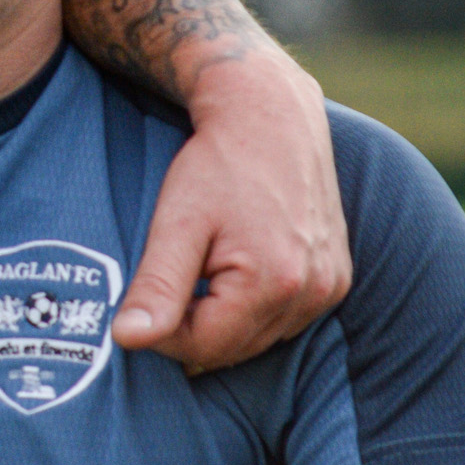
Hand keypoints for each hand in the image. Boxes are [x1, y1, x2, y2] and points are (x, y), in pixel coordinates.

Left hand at [113, 49, 349, 370]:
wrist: (271, 115)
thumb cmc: (216, 164)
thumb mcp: (176, 223)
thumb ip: (156, 287)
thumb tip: (127, 340)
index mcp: (273, 282)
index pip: (203, 349)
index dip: (163, 333)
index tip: (145, 296)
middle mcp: (313, 291)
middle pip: (234, 349)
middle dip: (194, 328)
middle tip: (171, 281)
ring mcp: (331, 285)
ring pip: (260, 338)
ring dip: (225, 322)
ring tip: (204, 270)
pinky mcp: (337, 277)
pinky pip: (286, 318)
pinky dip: (254, 309)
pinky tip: (235, 274)